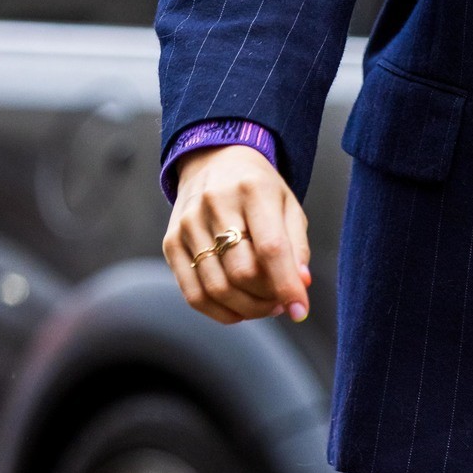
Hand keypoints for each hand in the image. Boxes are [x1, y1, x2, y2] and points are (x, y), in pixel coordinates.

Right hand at [163, 145, 311, 325]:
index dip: (287, 285)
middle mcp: (215, 205)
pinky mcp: (170, 242)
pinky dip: (220, 312)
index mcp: (253, 189)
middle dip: (267, 299)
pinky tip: (240, 309)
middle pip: (242, 272)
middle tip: (282, 302)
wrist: (214, 161)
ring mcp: (187, 224)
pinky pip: (193, 294)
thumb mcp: (288, 205)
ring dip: (248, 308)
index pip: (270, 248)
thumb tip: (301, 285)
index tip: (300, 310)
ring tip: (265, 305)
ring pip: (217, 288)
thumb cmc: (259, 189)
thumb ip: (297, 245)